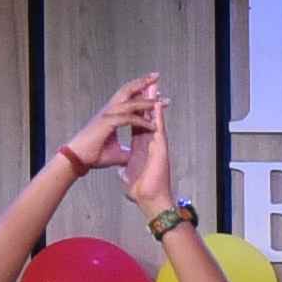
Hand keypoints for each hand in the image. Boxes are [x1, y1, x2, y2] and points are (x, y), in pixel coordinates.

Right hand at [58, 77, 155, 177]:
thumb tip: (135, 154)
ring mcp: (107, 115)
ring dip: (147, 100)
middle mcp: (109, 111)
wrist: (77, 160)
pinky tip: (153, 125)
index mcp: (111, 115)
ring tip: (162, 98)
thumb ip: (126, 150)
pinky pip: (128, 119)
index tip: (157, 93)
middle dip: (143, 82)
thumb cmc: (93, 155)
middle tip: (157, 75)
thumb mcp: (117, 152)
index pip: (128, 99)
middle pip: (127, 91)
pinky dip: (141, 121)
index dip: (142, 94)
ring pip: (130, 102)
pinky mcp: (106, 123)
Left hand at [119, 82, 180, 219]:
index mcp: (142, 146)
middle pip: (147, 115)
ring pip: (155, 118)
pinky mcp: (160, 148)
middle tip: (148, 83)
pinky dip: (157, 115)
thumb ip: (126, 170)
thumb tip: (121, 170)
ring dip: (154, 102)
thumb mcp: (128, 176)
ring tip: (154, 85)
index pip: (137, 122)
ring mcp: (157, 144)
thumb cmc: (141, 190)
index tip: (135, 96)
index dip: (136, 108)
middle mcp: (151, 142)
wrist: (149, 198)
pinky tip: (157, 103)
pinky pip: (158, 128)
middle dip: (147, 98)